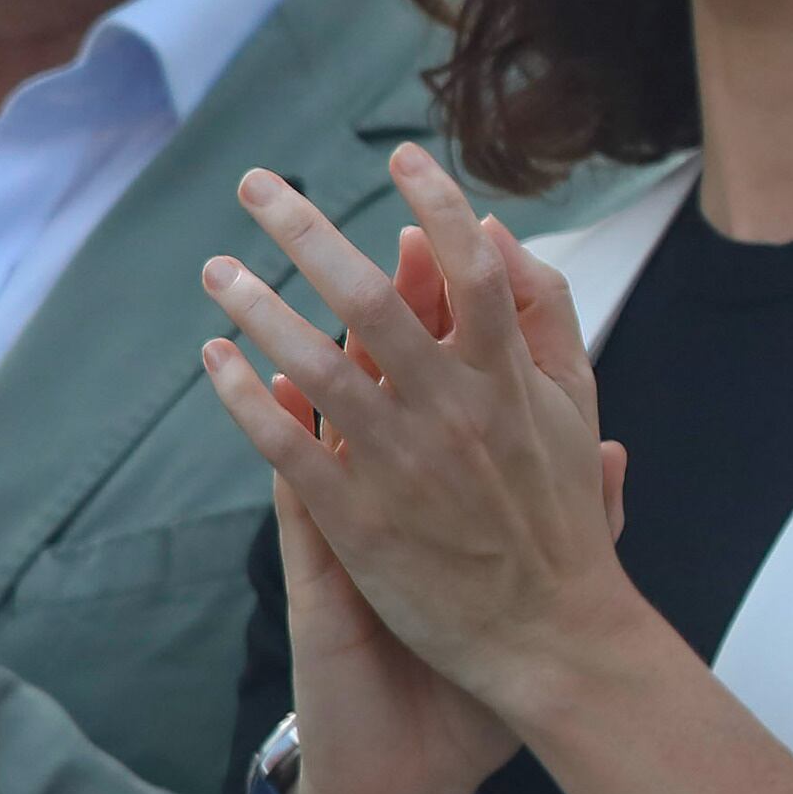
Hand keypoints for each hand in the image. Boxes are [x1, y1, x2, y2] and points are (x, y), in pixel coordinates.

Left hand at [194, 147, 650, 733]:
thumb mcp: (578, 408)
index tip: (402, 158)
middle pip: (372, 298)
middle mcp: (453, 410)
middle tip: (258, 186)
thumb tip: (500, 238)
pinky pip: (286, 443)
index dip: (437, 204)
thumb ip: (546, 319)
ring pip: (314, 364)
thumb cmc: (563, 517)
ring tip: (218, 268)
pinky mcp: (356, 517)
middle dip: (307, 231)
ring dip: (258, 306)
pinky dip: (246, 395)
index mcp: (511, 379)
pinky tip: (214, 360)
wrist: (552, 635)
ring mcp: (400, 462)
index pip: (472, 266)